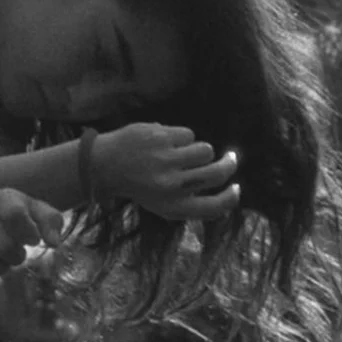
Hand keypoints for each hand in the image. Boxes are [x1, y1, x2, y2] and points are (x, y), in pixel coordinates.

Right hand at [0, 187, 62, 298]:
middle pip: (4, 246)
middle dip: (17, 256)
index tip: (33, 240)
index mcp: (3, 198)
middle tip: (17, 252)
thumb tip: (54, 243)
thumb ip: (51, 221)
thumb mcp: (35, 209)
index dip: (28, 232)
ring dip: (1, 268)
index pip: (15, 214)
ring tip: (2, 259)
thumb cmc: (14, 213)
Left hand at [95, 123, 239, 220]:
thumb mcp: (163, 204)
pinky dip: (182, 138)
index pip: (214, 207)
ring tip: (183, 152)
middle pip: (217, 173)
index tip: (236, 188)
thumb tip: (231, 193)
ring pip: (206, 149)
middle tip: (230, 159)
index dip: (231, 198)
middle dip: (229, 164)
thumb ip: (193, 202)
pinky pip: (188, 134)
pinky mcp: (160, 138)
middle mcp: (171, 185)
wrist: (104, 164)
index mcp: (173, 206)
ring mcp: (166, 160)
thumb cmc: (140, 185)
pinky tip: (165, 143)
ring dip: (200, 150)